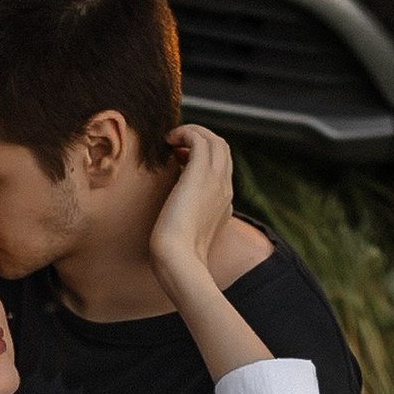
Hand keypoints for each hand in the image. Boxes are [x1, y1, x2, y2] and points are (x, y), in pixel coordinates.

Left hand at [148, 125, 233, 303]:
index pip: (222, 168)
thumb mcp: (185, 236)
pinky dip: (185, 133)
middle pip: (222, 149)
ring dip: (193, 133)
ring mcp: (216, 180)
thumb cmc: (176, 254)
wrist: (179, 259)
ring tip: (171, 139)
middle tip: (176, 143)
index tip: (180, 159)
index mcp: (224, 204)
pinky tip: (168, 141)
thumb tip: (173, 214)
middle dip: (201, 139)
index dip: (203, 157)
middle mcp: (225, 189)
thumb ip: (185, 221)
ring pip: (214, 140)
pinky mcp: (201, 174)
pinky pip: (199, 140)